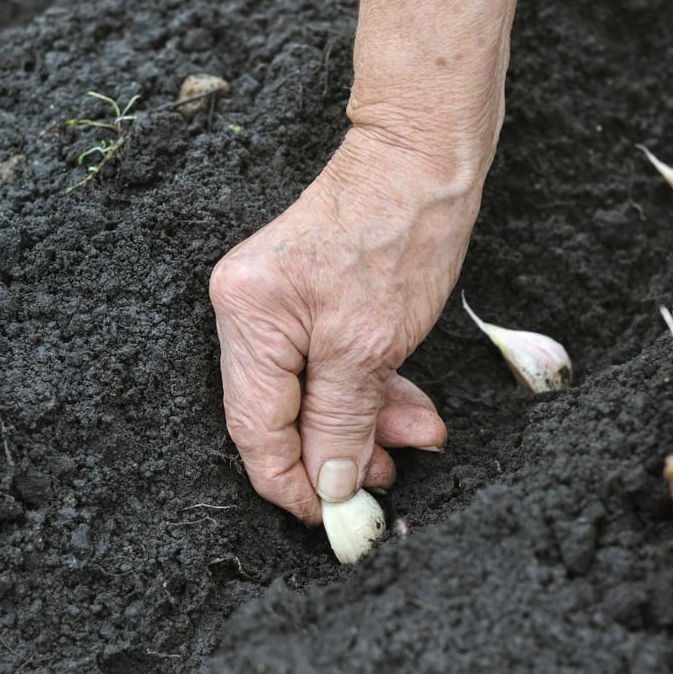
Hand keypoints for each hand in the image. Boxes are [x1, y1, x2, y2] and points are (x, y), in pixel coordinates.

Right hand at [209, 0, 528, 524]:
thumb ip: (341, 421)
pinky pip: (332, 362)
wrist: (425, 154)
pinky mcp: (312, 296)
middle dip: (341, 451)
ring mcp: (279, 302)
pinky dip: (370, 388)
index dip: (293, 484)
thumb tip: (330, 485)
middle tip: (390, 481)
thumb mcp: (371, 345)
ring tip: (419, 437)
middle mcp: (249, 311)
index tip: (335, 518)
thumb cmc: (399, 232)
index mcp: (247, 319)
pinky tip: (410, 406)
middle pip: (284, 414)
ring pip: (315, 391)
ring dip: (367, 422)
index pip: (255, 430)